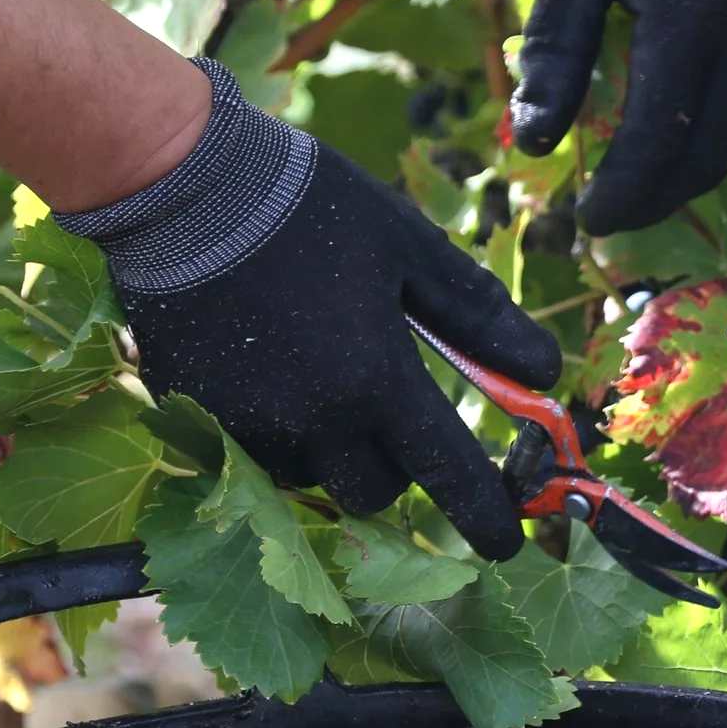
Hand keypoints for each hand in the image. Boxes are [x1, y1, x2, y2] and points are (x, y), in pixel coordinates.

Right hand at [59, 60, 560, 558]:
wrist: (183, 184)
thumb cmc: (312, 205)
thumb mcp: (411, 246)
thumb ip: (479, 317)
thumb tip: (543, 373)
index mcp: (373, 378)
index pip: (445, 473)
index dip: (482, 514)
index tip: (504, 544)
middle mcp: (309, 418)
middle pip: (371, 491)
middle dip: (395, 468)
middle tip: (391, 411)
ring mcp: (243, 423)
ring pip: (310, 476)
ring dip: (332, 449)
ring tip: (322, 373)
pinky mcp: (192, 413)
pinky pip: (250, 451)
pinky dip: (275, 429)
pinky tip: (270, 368)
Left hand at [510, 0, 726, 234]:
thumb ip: (554, 58)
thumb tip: (536, 146)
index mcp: (689, 20)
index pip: (658, 140)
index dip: (622, 193)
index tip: (586, 219)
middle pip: (711, 153)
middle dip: (660, 196)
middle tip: (614, 214)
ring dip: (696, 169)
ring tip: (646, 185)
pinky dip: (724, 128)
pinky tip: (684, 134)